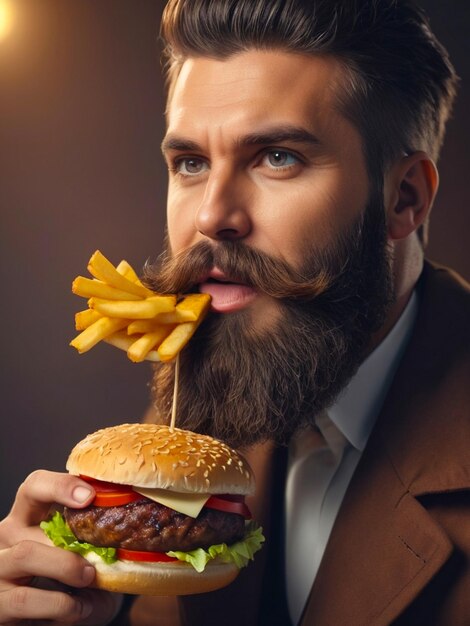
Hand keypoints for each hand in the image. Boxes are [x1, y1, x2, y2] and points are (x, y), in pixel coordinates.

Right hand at [0, 470, 121, 623]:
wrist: (66, 621)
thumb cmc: (81, 580)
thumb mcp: (89, 552)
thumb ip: (99, 535)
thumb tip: (130, 522)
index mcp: (30, 515)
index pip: (35, 485)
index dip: (60, 486)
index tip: (90, 496)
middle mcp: (8, 537)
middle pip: (31, 526)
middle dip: (72, 544)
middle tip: (98, 560)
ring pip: (26, 555)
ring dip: (66, 569)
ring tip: (90, 580)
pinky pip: (25, 599)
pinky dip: (60, 604)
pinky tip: (78, 608)